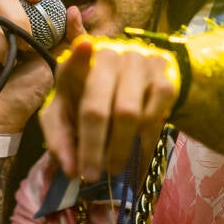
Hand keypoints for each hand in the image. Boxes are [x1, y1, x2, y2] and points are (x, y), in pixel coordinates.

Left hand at [39, 37, 180, 180]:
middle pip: (97, 107)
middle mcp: (107, 59)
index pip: (74, 61)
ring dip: (118, 150)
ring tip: (113, 169)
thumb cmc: (93, 100)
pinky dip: (143, 144)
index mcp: (76, 65)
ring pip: (128, 115)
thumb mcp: (68, 118)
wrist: (140, 84)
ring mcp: (138, 67)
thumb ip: (60, 141)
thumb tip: (70, 170)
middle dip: (92, 147)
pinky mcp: (163, 80)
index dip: (78, 57)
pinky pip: (152, 119)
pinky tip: (137, 157)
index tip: (84, 48)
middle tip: (90, 175)